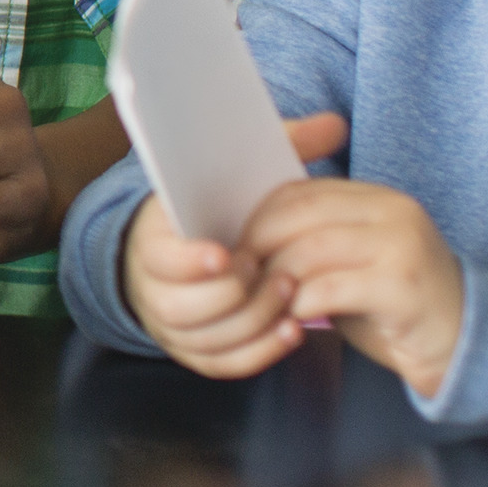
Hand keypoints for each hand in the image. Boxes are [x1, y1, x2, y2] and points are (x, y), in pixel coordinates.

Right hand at [119, 112, 349, 378]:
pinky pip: (222, 363)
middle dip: (233, 295)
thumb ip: (283, 147)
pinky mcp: (194, 350)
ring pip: (206, 337)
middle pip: (182, 306)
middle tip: (273, 276)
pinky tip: (291, 332)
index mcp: (157, 235)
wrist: (185, 256)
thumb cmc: (221, 211)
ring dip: (251, 321)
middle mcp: (154, 284)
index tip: (226, 255)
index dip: (190, 261)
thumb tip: (333, 123)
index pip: (158, 255)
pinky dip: (258, 352)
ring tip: (290, 299)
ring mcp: (173, 322)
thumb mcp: (241, 175)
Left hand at [246, 170, 464, 399]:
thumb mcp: (351, 263)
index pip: (300, 191)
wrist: (464, 345)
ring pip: (312, 249)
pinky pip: (333, 287)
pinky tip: (294, 318)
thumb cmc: (393, 308)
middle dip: (259, 243)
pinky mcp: (403, 286)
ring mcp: (402, 246)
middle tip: (236, 273)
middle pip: (301, 213)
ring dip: (276, 277)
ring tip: (261, 299)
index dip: (257, 216)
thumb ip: (313, 242)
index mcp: (376, 198)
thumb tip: (245, 242)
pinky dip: (303, 302)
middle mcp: (392, 212)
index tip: (232, 245)